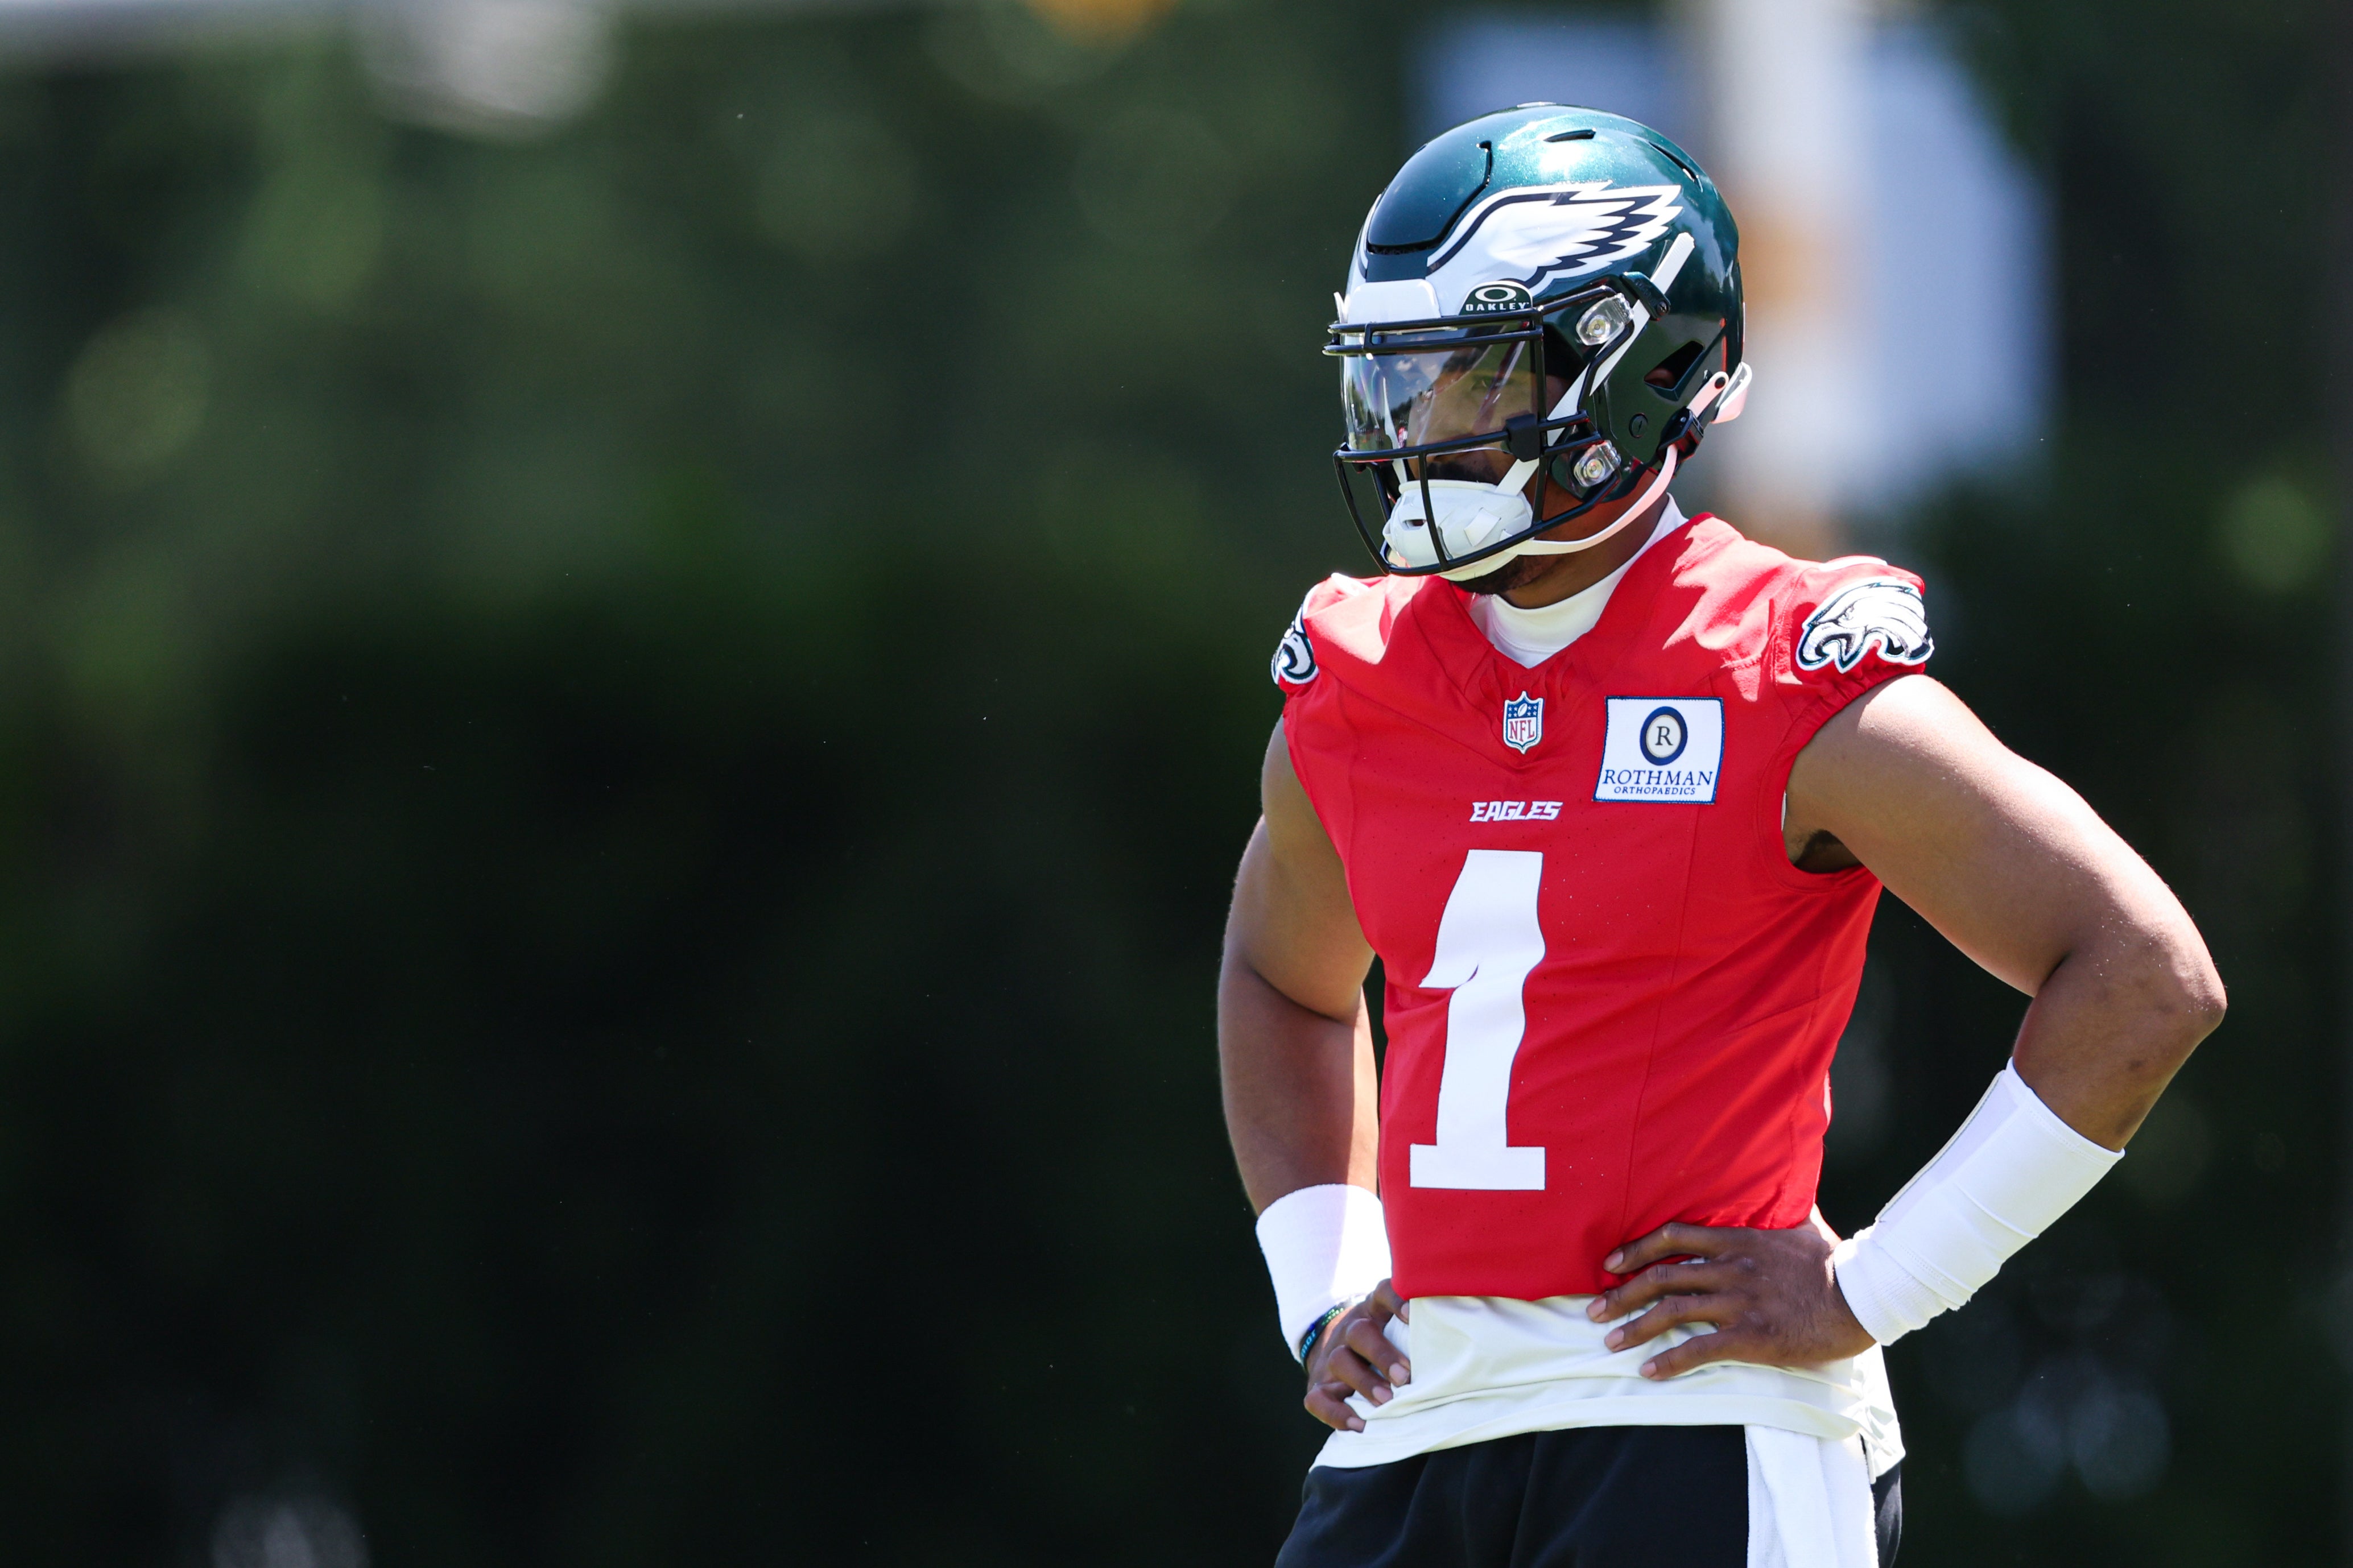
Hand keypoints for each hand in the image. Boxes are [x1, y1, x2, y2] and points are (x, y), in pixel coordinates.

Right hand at [1304, 1279, 1411, 1431]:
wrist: (1331, 1350)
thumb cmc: (1385, 1342)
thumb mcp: (1398, 1326)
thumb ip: (1424, 1327)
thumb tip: (1476, 1337)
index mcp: (1374, 1311)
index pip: (1382, 1293)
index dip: (1395, 1300)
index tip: (1412, 1315)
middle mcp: (1351, 1329)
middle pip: (1360, 1332)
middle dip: (1382, 1354)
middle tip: (1405, 1377)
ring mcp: (1331, 1356)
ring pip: (1339, 1360)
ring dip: (1364, 1381)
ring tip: (1386, 1401)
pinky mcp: (1318, 1385)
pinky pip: (1318, 1398)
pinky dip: (1336, 1414)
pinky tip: (1359, 1425)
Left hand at [1584, 1210, 1873, 1378]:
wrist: (1860, 1297)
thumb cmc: (1831, 1262)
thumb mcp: (1799, 1225)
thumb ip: (1777, 1208)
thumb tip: (1779, 1183)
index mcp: (1736, 1240)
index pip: (1672, 1238)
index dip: (1635, 1250)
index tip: (1610, 1264)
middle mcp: (1729, 1268)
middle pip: (1661, 1278)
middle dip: (1622, 1294)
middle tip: (1594, 1310)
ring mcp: (1738, 1302)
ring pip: (1672, 1312)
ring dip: (1635, 1328)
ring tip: (1610, 1342)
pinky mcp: (1751, 1336)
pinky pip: (1700, 1349)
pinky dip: (1670, 1362)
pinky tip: (1649, 1372)